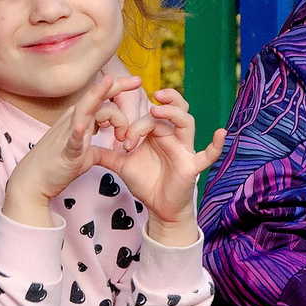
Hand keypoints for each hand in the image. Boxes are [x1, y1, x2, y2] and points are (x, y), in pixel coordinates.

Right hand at [1, 73, 137, 228]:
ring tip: (110, 85)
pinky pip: (72, 140)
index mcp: (79, 118)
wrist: (33, 179)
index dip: (118, 87)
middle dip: (117, 86)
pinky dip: (77, 133)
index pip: (101, 98)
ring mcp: (67, 134)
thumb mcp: (82, 152)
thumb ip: (96, 147)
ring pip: (85, 112)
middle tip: (138, 81)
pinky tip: (81, 126)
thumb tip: (109, 148)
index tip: (137, 82)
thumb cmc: (57, 165)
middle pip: (96, 98)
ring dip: (102, 104)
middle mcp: (73, 120)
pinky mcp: (65, 151)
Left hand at [97, 85, 221, 245]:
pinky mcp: (191, 166)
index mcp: (157, 134)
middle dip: (164, 103)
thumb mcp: (123, 165)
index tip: (123, 142)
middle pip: (174, 111)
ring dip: (175, 113)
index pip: (149, 118)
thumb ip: (107, 154)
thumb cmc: (146, 183)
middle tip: (153, 97)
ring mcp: (184, 150)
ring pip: (187, 123)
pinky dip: (216, 145)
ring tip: (159, 110)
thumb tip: (84, 145)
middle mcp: (173, 137)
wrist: (159, 208)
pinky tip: (221, 134)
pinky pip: (207, 155)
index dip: (135, 126)